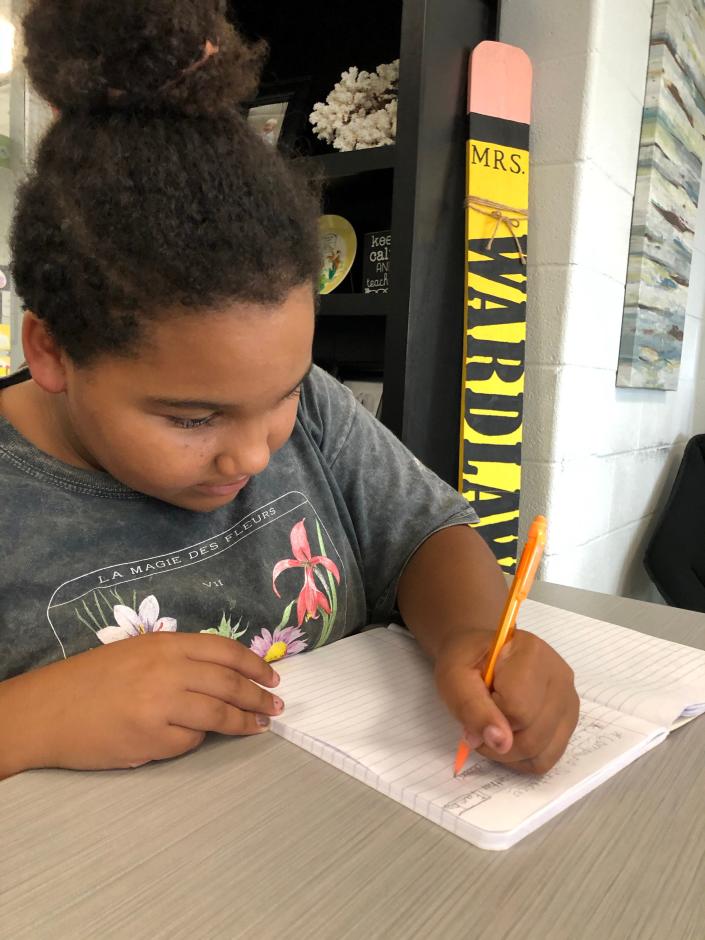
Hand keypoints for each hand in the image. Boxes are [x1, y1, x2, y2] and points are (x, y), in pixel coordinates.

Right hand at [0, 632, 282, 775]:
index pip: (225, 651)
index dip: (255, 665)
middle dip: (258, 697)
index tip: (272, 678)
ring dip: (243, 722)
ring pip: (217, 714)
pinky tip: (195, 739)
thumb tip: (227, 675)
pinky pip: (188, 742)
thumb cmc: (92, 680)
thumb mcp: (138, 652)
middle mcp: (167, 670)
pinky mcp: (150, 739)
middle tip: (276, 707)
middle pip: (229, 683)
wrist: (47, 711)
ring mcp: (160, 706)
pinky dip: (196, 741)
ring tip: (259, 726)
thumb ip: (179, 659)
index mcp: (165, 644)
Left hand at [434, 629, 578, 773]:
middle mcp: (560, 676)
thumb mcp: (454, 678)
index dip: (489, 717)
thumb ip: (472, 709)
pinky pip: (550, 756)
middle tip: (477, 724)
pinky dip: (524, 758)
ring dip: (510, 753)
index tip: (474, 701)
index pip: (518, 709)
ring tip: (492, 728)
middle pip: (534, 737)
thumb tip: (501, 743)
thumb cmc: (466, 660)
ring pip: (544, 752)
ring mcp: (569, 699)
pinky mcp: (568, 718)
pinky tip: (508, 737)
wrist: (479, 653)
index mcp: (532, 653)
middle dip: (497, 742)